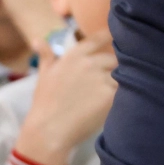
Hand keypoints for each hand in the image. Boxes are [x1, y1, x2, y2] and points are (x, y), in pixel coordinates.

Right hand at [11, 32, 117, 164]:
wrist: (50, 129)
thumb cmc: (45, 103)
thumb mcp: (44, 75)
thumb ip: (46, 56)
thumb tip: (37, 39)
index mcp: (74, 57)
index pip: (98, 38)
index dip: (110, 35)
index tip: (118, 36)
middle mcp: (89, 64)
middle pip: (114, 58)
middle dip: (116, 66)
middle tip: (114, 77)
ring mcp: (101, 78)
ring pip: (122, 73)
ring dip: (123, 80)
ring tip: (123, 89)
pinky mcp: (111, 95)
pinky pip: (126, 89)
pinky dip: (127, 92)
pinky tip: (125, 98)